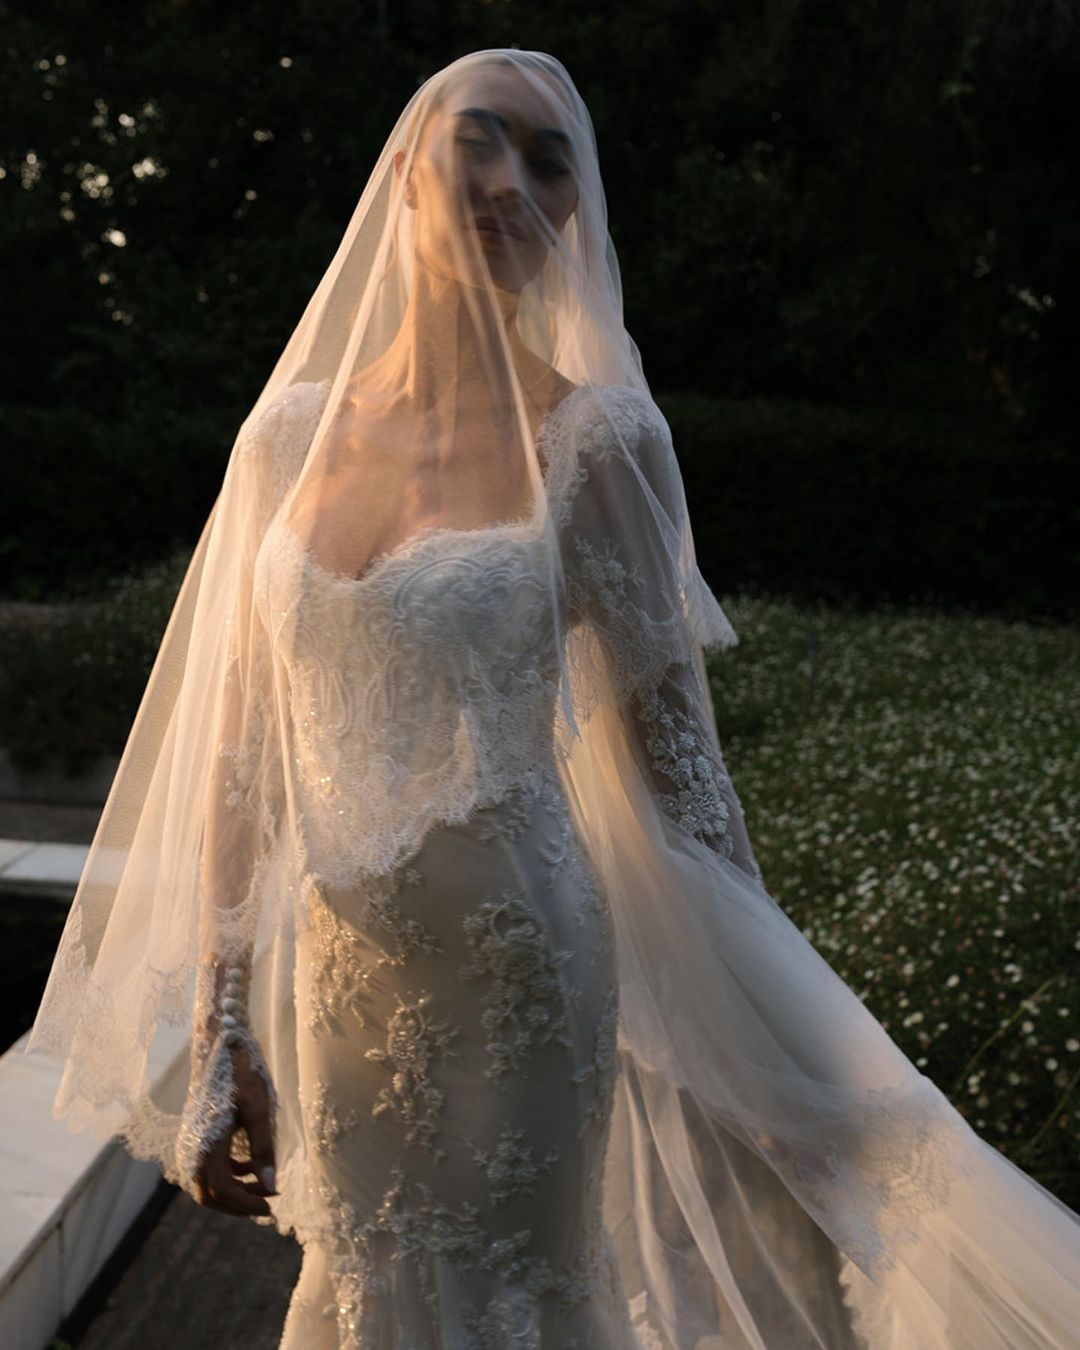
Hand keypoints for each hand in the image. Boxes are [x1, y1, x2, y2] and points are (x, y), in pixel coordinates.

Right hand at [192, 1045, 277, 1217]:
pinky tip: (251, 1168)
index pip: (222, 1189)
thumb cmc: (242, 1073)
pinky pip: (209, 1167)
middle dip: (238, 1203)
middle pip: (209, 1194)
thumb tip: (272, 1185)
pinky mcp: (197, 1136)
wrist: (221, 1046)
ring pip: (208, 1183)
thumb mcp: (258, 1109)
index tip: (271, 1206)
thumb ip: (263, 1149)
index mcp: (206, 1143)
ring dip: (234, 1191)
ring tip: (264, 1187)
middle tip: (267, 1204)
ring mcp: (192, 1142)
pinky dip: (229, 1174)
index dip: (246, 1203)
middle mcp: (193, 1147)